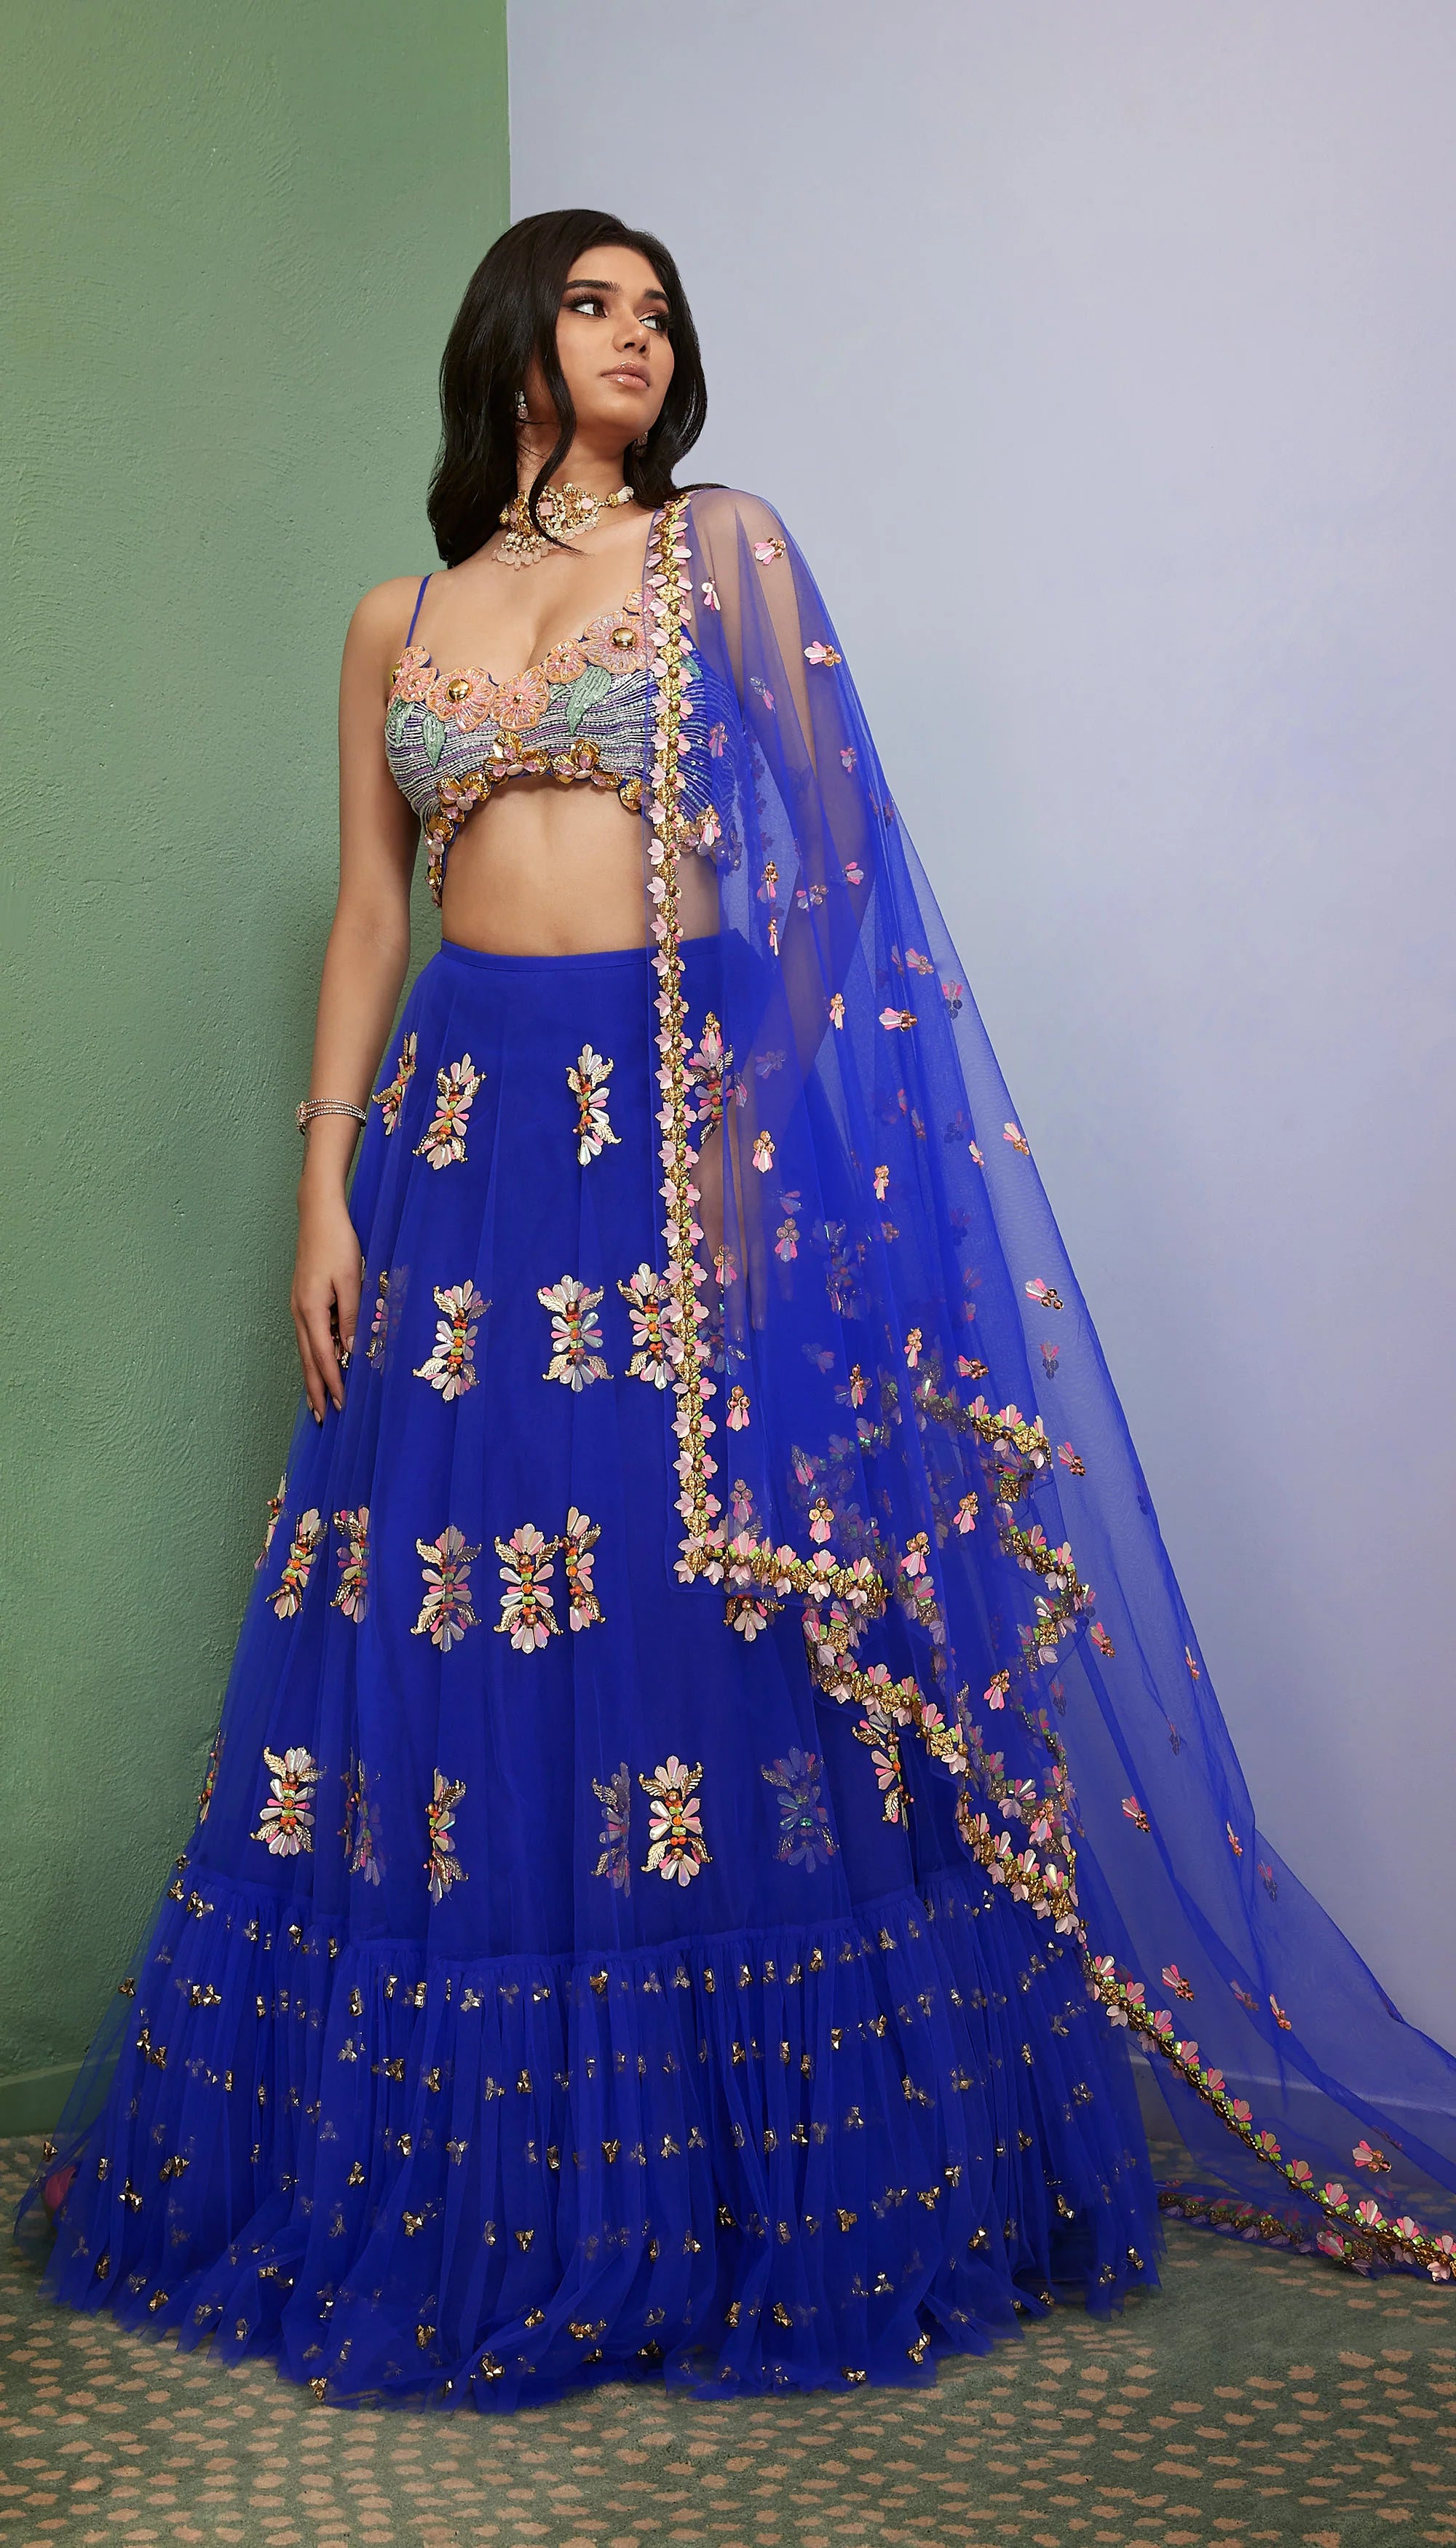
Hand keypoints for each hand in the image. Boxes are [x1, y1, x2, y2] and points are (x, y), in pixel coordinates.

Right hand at [291, 1185, 362, 1419]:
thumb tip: (352, 1351)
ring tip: (318, 1400)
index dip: (332, 1383)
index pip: (323, 1357)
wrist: (318, 1214)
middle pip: (307, 1360)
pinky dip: (314, 1355)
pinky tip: (322, 1363)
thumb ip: (352, 1316)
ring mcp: (298, 1306)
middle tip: (321, 1418)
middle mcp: (300, 1312)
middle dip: (315, 1390)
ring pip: (305, 1350)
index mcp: (311, 1310)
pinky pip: (309, 1336)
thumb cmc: (337, 1243)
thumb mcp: (350, 1281)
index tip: (340, 1405)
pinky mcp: (303, 1299)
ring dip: (312, 1376)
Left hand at [695, 1114, 768, 1330]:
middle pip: (737, 1275)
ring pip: (760, 1269)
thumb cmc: (717, 1153)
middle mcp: (741, 1227)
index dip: (709, 1292)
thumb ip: (696, 1215)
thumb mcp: (696, 1181)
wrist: (754, 1129)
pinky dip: (782, 1274)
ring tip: (760, 1325)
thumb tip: (694, 1249)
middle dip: (734, 1307)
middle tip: (735, 1338)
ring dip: (759, 1298)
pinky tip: (787, 1294)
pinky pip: (778, 1253)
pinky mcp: (775, 1219)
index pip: (711, 1264)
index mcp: (717, 1218)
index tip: (706, 1319)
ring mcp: (761, 1225)